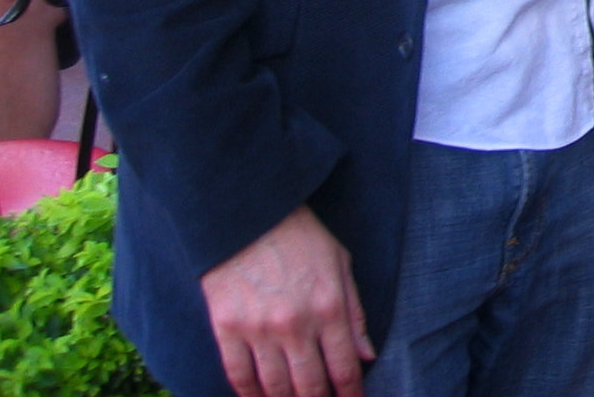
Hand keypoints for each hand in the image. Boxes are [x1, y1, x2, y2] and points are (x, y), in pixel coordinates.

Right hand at [200, 205, 372, 396]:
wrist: (250, 214)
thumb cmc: (301, 236)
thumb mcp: (340, 264)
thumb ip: (355, 312)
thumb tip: (367, 356)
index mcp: (329, 306)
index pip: (345, 367)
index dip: (350, 394)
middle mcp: (295, 324)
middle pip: (310, 386)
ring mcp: (258, 329)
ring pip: (275, 388)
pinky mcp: (226, 329)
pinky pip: (238, 376)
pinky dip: (249, 395)